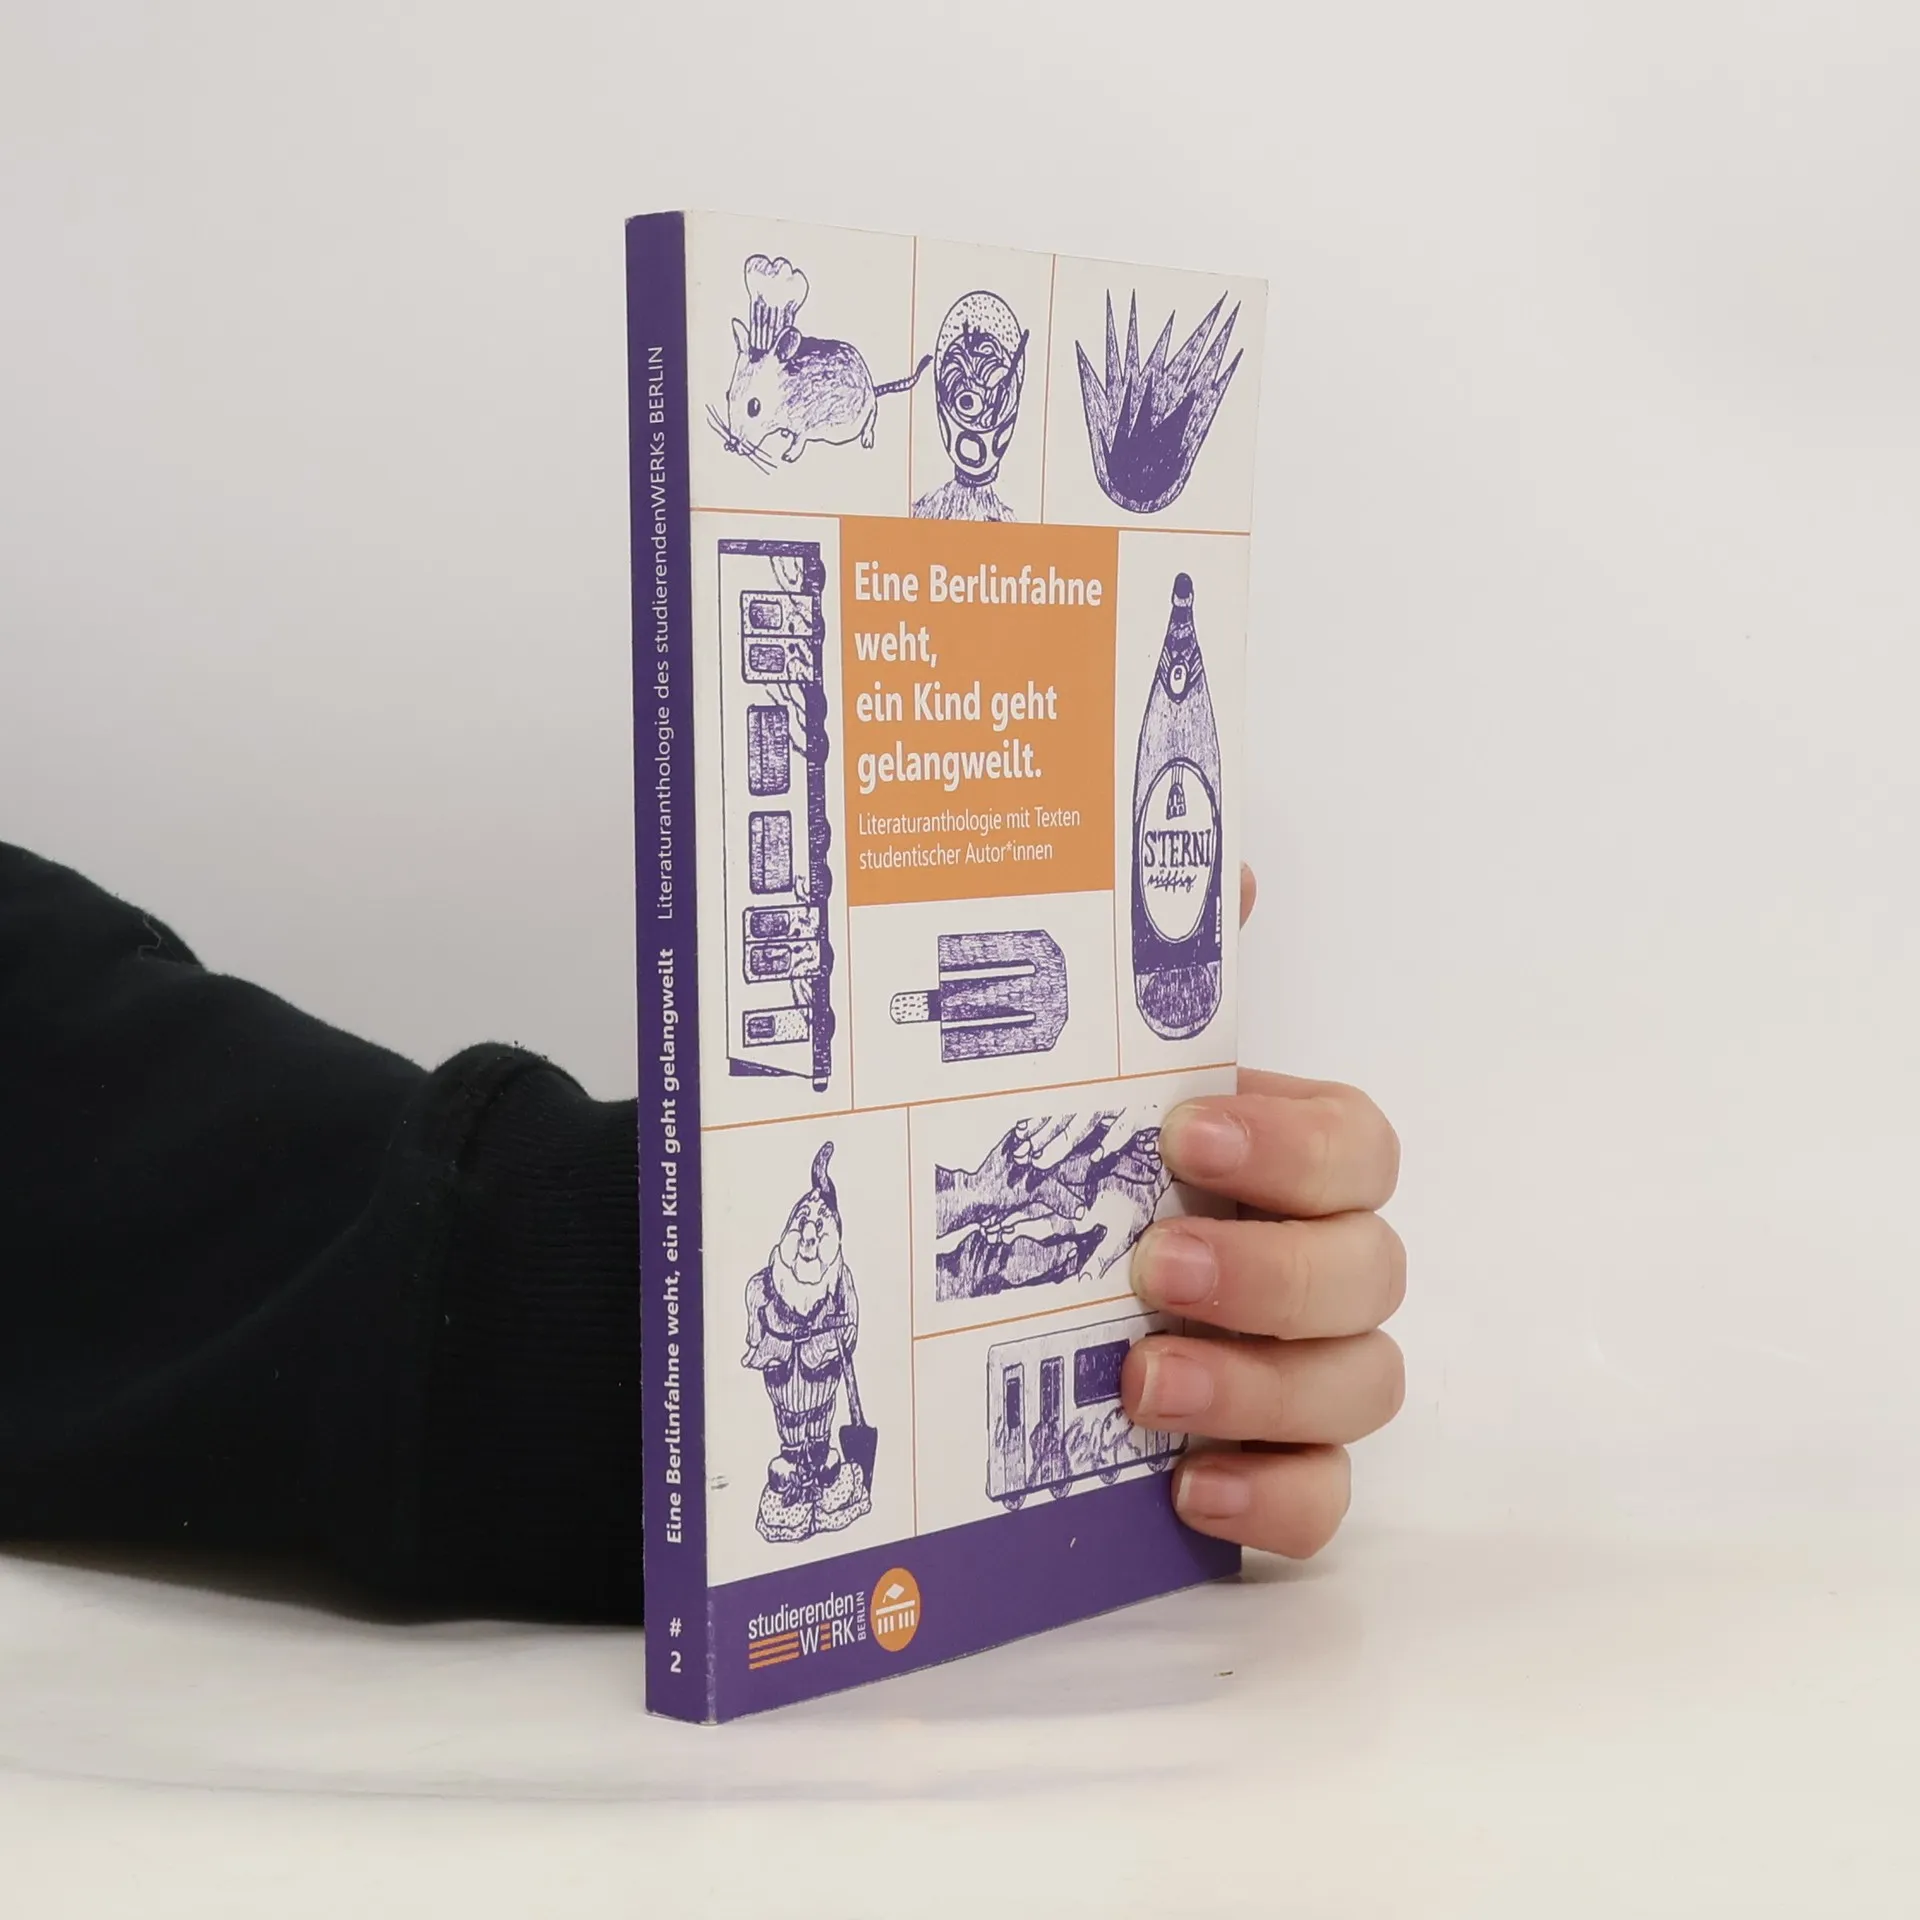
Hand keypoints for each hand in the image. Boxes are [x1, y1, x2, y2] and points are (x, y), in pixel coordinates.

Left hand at [1122, 864, 1405, 1556]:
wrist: (996, 1292)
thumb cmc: (1074, 1171)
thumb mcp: (1088, 1075)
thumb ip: (1161, 975)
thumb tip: (1217, 863)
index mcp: (1283, 1161)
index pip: (1358, 1143)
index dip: (1297, 1141)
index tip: (1189, 1132)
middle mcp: (1314, 1261)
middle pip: (1373, 1270)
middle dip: (1272, 1270)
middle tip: (1156, 1266)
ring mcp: (1302, 1370)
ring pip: (1364, 1385)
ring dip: (1264, 1384)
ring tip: (1144, 1382)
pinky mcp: (1268, 1465)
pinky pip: (1322, 1500)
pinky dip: (1276, 1500)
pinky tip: (1189, 1487)